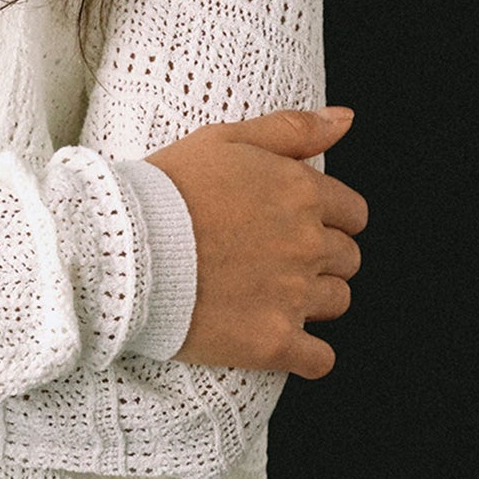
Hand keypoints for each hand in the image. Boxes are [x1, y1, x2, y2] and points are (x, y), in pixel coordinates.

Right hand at [147, 107, 366, 378]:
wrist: (125, 246)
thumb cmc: (169, 187)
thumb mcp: (226, 138)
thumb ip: (292, 128)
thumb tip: (346, 118)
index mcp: (301, 193)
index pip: (354, 213)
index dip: (328, 217)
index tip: (295, 222)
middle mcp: (307, 244)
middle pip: (348, 259)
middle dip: (321, 257)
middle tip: (274, 256)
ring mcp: (293, 296)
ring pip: (338, 302)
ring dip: (313, 299)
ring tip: (267, 292)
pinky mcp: (273, 342)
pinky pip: (320, 360)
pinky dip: (307, 353)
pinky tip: (280, 338)